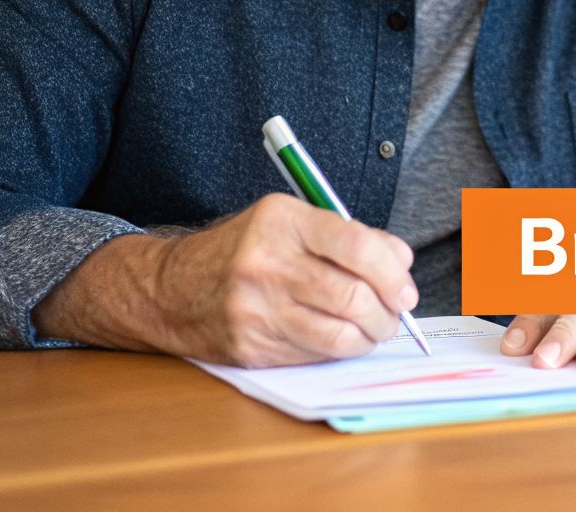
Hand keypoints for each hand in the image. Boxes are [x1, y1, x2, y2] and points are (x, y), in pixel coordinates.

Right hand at [34, 193, 417, 367]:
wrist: (170, 289)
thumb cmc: (242, 250)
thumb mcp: (288, 221)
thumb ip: (346, 235)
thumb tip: (401, 262)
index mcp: (281, 221)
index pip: (358, 247)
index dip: (394, 273)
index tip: (405, 288)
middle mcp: (267, 264)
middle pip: (354, 297)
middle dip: (389, 312)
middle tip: (396, 314)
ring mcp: (257, 310)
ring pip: (340, 335)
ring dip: (370, 336)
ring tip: (374, 328)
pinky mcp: (252, 347)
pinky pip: (316, 355)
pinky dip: (341, 350)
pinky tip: (342, 339)